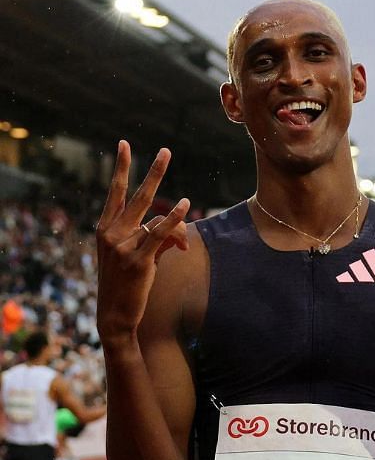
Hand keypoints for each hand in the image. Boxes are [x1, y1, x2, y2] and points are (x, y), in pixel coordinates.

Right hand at [95, 141, 189, 340]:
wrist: (115, 314)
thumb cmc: (127, 282)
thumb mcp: (137, 255)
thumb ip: (156, 238)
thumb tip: (180, 232)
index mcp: (105, 228)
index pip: (115, 192)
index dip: (122, 168)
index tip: (125, 144)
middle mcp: (111, 233)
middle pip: (138, 195)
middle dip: (155, 172)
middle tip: (167, 151)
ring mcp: (122, 246)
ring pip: (158, 221)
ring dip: (177, 229)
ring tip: (182, 237)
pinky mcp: (138, 261)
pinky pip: (160, 234)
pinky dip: (174, 219)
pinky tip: (184, 205)